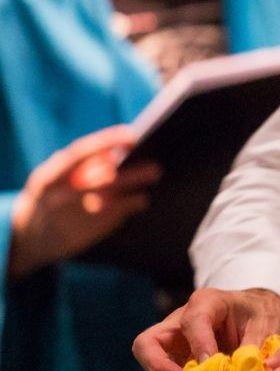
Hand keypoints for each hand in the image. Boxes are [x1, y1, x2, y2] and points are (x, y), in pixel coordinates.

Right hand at [8, 125, 159, 277]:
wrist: (31, 236)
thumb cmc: (51, 194)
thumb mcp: (53, 177)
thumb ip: (78, 163)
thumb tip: (116, 149)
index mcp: (49, 177)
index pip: (80, 153)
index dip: (107, 142)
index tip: (132, 135)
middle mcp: (59, 197)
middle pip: (101, 183)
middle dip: (131, 175)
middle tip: (156, 167)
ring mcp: (71, 218)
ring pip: (111, 204)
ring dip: (135, 192)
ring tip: (154, 175)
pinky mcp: (83, 235)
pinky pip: (113, 219)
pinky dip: (130, 207)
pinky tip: (142, 199)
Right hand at [133, 287, 279, 370]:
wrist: (258, 312)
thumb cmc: (261, 314)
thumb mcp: (266, 326)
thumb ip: (253, 352)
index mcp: (207, 302)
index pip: (192, 323)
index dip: (200, 346)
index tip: (211, 366)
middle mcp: (181, 319)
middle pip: (147, 342)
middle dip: (160, 368)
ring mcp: (174, 339)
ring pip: (149, 359)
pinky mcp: (175, 356)